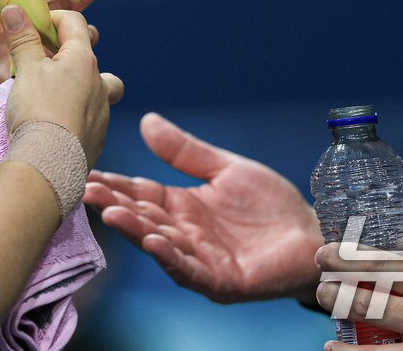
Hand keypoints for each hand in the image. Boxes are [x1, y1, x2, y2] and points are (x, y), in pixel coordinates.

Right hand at [4, 6, 122, 167]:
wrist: (49, 164)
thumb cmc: (38, 110)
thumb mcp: (26, 68)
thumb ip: (21, 37)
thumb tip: (13, 9)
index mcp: (83, 59)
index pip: (74, 22)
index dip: (52, 18)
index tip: (32, 27)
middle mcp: (99, 82)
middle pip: (90, 55)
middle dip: (66, 53)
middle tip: (41, 62)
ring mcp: (101, 111)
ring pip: (99, 88)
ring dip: (80, 84)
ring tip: (56, 93)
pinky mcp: (97, 136)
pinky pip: (92, 115)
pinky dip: (78, 112)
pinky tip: (59, 122)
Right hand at [84, 113, 322, 303]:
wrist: (315, 234)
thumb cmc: (272, 205)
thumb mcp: (226, 169)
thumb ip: (185, 151)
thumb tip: (146, 120)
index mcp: (183, 207)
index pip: (140, 193)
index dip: (115, 185)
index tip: (88, 174)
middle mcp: (185, 235)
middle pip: (143, 219)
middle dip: (115, 206)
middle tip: (88, 191)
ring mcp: (201, 260)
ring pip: (160, 245)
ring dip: (135, 231)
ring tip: (112, 213)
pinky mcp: (222, 280)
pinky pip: (191, 271)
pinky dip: (170, 258)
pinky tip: (153, 242)